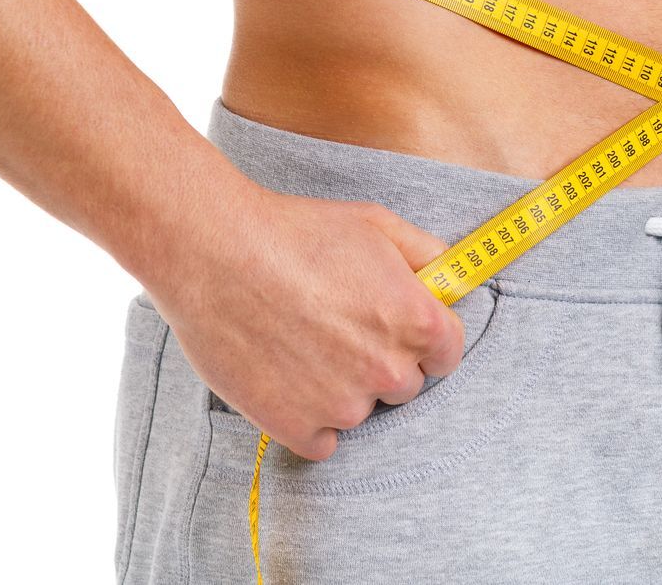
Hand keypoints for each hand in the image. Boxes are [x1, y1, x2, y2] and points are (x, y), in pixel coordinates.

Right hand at [145, 184, 465, 460]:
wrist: (214, 253)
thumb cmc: (293, 231)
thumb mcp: (375, 222)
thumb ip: (425, 254)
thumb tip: (445, 277)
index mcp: (416, 321)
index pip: (447, 354)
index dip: (420, 337)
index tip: (392, 326)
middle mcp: (387, 370)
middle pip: (404, 384)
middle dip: (378, 360)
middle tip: (335, 327)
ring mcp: (342, 405)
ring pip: (360, 411)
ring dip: (339, 388)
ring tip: (298, 343)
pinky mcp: (297, 427)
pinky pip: (321, 439)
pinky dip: (306, 417)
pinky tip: (283, 376)